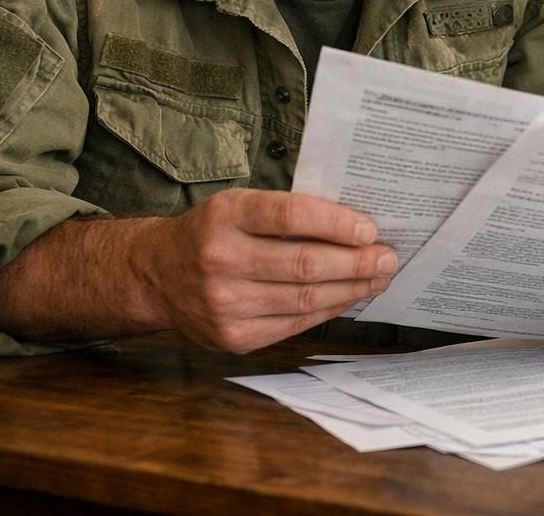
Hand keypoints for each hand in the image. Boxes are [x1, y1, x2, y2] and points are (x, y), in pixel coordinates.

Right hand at [135, 189, 395, 352]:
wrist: (155, 275)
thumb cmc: (211, 233)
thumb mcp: (237, 206)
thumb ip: (285, 213)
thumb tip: (354, 226)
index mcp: (225, 216)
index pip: (291, 216)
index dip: (336, 223)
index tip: (370, 229)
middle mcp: (221, 260)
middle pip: (305, 264)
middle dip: (356, 263)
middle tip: (388, 257)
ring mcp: (224, 304)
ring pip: (304, 299)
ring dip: (351, 289)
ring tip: (378, 278)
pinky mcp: (232, 337)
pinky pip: (294, 324)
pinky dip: (328, 310)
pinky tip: (348, 297)